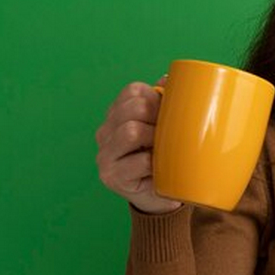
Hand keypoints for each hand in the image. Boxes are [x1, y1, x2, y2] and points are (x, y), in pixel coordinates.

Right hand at [95, 75, 182, 213]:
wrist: (159, 196)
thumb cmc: (162, 158)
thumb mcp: (164, 128)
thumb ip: (165, 102)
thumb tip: (169, 78)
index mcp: (116, 114)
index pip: (133, 91)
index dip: (157, 98)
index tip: (170, 113)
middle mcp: (105, 131)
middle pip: (133, 108)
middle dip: (158, 117)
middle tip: (169, 133)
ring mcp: (104, 154)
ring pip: (131, 132)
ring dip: (155, 139)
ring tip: (163, 150)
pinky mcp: (111, 176)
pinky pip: (138, 162)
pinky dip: (155, 164)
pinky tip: (160, 169)